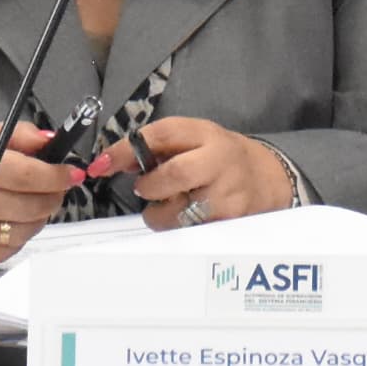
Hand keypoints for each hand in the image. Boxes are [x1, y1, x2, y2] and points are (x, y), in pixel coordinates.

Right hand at [0, 124, 82, 264]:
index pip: (28, 175)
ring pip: (23, 231)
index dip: (56, 176)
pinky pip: (8, 250)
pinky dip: (20, 237)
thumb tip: (50, 141)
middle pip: (30, 205)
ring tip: (36, 204)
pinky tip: (15, 222)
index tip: (71, 174)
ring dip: (39, 217)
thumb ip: (15, 135)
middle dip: (53, 196)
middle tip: (57, 188)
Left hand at [115, 116, 293, 229]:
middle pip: (170, 176)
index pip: (160, 135)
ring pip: (174, 212)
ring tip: (172, 202)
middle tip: (148, 188)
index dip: (125, 150)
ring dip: (160, 212)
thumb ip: (158, 146)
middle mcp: (218, 161)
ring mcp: (226, 194)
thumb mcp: (195, 138)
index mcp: (205, 134)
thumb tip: (114, 162)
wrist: (266, 178)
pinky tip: (189, 215)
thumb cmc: (221, 157)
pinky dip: (177, 226)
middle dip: (150, 186)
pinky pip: (186, 231)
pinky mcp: (228, 221)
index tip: (100, 165)